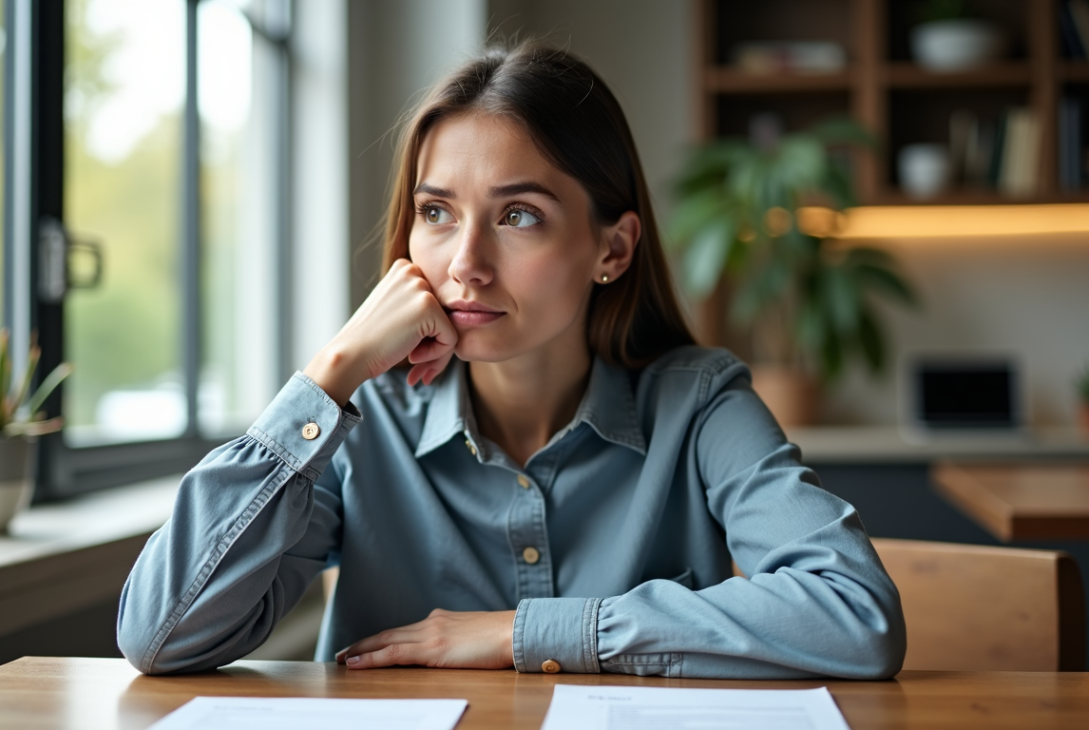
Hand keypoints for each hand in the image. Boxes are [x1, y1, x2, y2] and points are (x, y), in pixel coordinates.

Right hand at [303, 259, 457, 404]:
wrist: (350, 355)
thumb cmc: (372, 340)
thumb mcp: (395, 309)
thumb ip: (420, 304)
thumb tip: (465, 310)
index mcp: (405, 269)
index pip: (437, 304)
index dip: (427, 329)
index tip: (405, 340)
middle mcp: (413, 271)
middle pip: (446, 314)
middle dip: (434, 341)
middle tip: (411, 353)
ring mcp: (420, 287)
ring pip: (451, 327)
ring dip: (435, 349)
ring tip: (409, 352)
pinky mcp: (428, 306)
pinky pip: (451, 339)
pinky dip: (435, 355)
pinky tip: (410, 352)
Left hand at [335, 609, 515, 669]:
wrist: (515, 631)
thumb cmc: (502, 638)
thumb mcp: (473, 637)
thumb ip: (457, 641)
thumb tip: (451, 652)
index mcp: (440, 621)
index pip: (402, 631)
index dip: (380, 639)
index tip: (364, 646)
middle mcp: (431, 623)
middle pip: (388, 633)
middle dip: (363, 643)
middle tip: (342, 652)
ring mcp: (430, 634)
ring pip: (385, 642)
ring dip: (360, 650)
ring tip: (342, 659)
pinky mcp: (431, 648)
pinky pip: (393, 653)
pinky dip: (371, 658)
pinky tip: (356, 663)